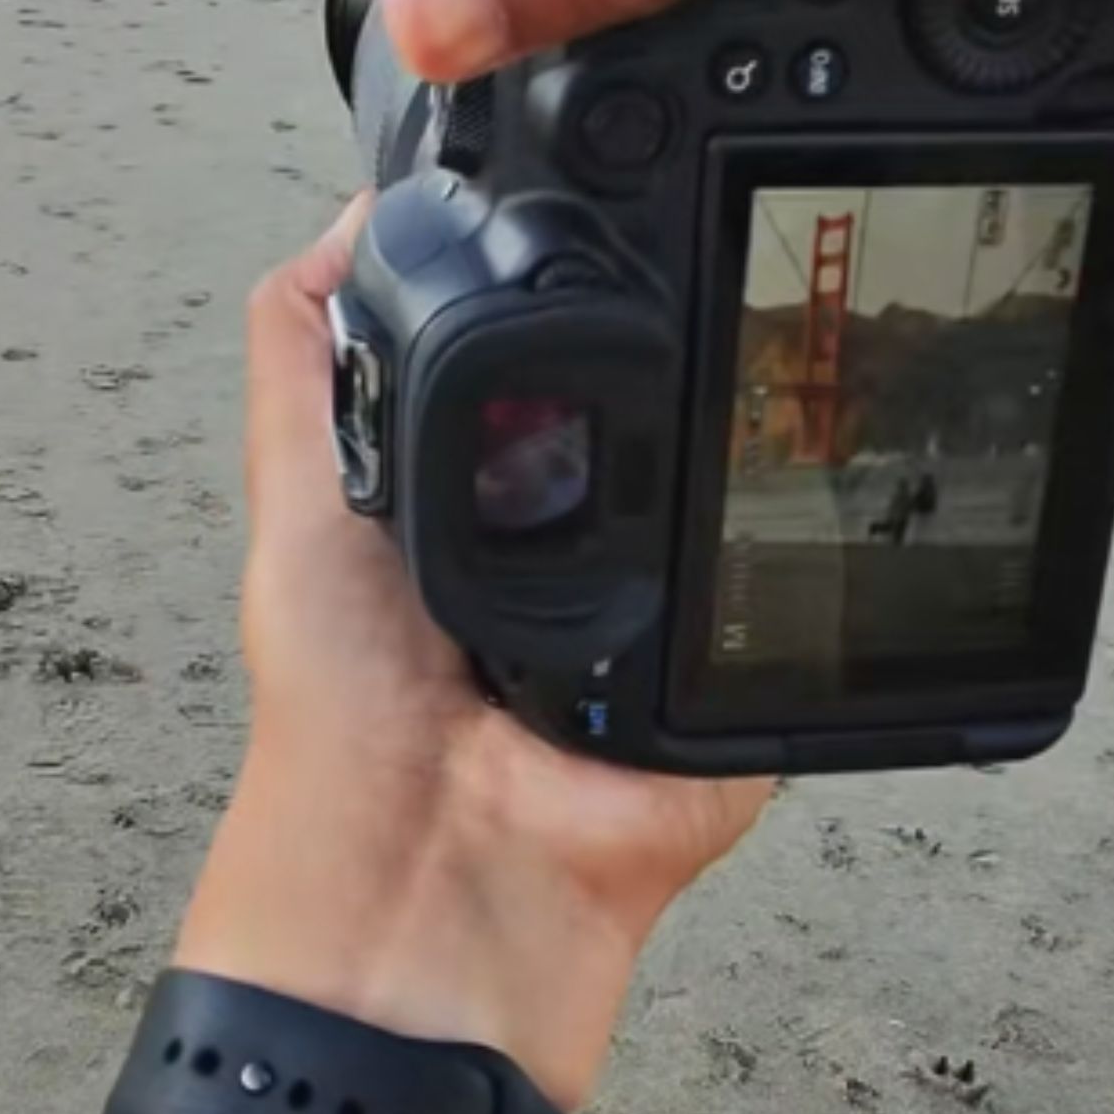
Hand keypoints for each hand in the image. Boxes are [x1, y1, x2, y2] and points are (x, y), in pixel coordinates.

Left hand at [186, 195, 771, 1106]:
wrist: (435, 896)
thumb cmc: (343, 736)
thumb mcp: (301, 515)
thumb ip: (309, 377)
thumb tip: (343, 224)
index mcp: (492, 506)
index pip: (568, 378)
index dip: (590, 309)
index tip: (634, 217)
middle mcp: (592, 558)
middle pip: (674, 425)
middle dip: (694, 372)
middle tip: (727, 294)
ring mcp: (676, 626)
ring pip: (752, 506)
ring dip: (756, 468)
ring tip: (777, 392)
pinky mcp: (743, 694)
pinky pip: (806, 617)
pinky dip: (806, 583)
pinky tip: (811, 516)